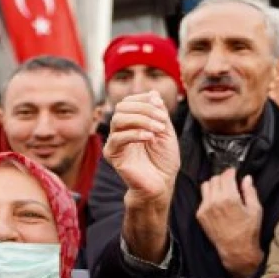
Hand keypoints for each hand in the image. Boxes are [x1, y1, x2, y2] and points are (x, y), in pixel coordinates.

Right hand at [104, 91, 179, 206]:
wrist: (162, 184)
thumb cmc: (164, 160)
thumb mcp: (166, 131)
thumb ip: (159, 113)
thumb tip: (153, 92)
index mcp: (132, 123)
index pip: (129, 101)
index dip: (144, 99)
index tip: (161, 106)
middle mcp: (121, 130)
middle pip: (122, 107)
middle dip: (144, 109)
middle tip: (162, 120)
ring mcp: (115, 141)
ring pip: (118, 119)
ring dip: (141, 120)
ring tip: (158, 130)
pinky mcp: (112, 154)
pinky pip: (117, 138)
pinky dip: (135, 134)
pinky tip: (149, 138)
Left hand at [195, 169, 262, 277]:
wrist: (236, 250)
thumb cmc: (248, 232)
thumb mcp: (255, 209)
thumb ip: (250, 191)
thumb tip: (247, 178)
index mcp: (230, 198)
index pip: (226, 175)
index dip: (231, 172)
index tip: (234, 173)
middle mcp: (215, 201)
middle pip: (215, 178)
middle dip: (223, 178)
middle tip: (230, 183)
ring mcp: (205, 208)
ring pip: (206, 186)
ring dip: (214, 185)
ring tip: (222, 191)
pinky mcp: (200, 215)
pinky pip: (202, 198)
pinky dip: (209, 197)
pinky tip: (217, 203)